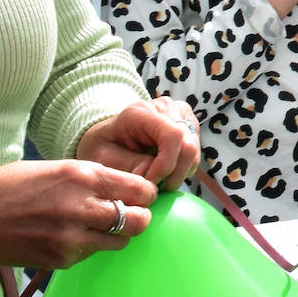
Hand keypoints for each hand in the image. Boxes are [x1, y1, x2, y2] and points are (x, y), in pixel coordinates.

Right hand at [0, 158, 156, 268]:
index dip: (145, 193)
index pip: (137, 188)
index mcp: (81, 174)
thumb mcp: (55, 167)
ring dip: (118, 235)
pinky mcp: (61, 260)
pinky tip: (74, 236)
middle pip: (137, 220)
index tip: (143, 195)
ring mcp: (72, 236)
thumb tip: (121, 186)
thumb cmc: (10, 186)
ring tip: (104, 227)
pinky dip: (90, 246)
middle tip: (133, 215)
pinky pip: (91, 254)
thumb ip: (89, 177)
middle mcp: (82, 205)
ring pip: (120, 241)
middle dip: (140, 217)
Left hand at [77, 98, 200, 190]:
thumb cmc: (103, 147)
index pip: (172, 135)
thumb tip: (151, 177)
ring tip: (157, 181)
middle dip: (174, 174)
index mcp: (143, 112)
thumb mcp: (103, 157)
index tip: (151, 184)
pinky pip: (194, 156)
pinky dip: (181, 170)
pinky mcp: (188, 128)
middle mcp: (167, 108)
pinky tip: (163, 173)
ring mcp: (180, 116)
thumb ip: (127, 165)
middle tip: (155, 188)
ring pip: (194, 153)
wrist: (109, 137)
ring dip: (178, 174)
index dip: (166, 165)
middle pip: (188, 145)